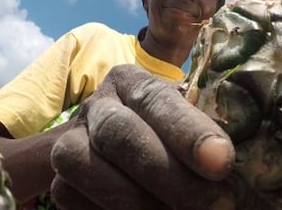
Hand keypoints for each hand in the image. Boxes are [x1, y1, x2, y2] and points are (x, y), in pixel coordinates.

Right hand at [50, 64, 235, 209]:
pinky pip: (71, 197)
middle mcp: (98, 106)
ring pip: (85, 165)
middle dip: (167, 174)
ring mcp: (70, 140)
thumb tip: (223, 162)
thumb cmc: (162, 134)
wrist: (116, 152)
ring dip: (137, 200)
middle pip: (119, 132)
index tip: (220, 161)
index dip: (188, 131)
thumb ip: (197, 135)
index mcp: (131, 83)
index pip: (157, 100)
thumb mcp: (181, 124)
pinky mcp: (59, 178)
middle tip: (215, 203)